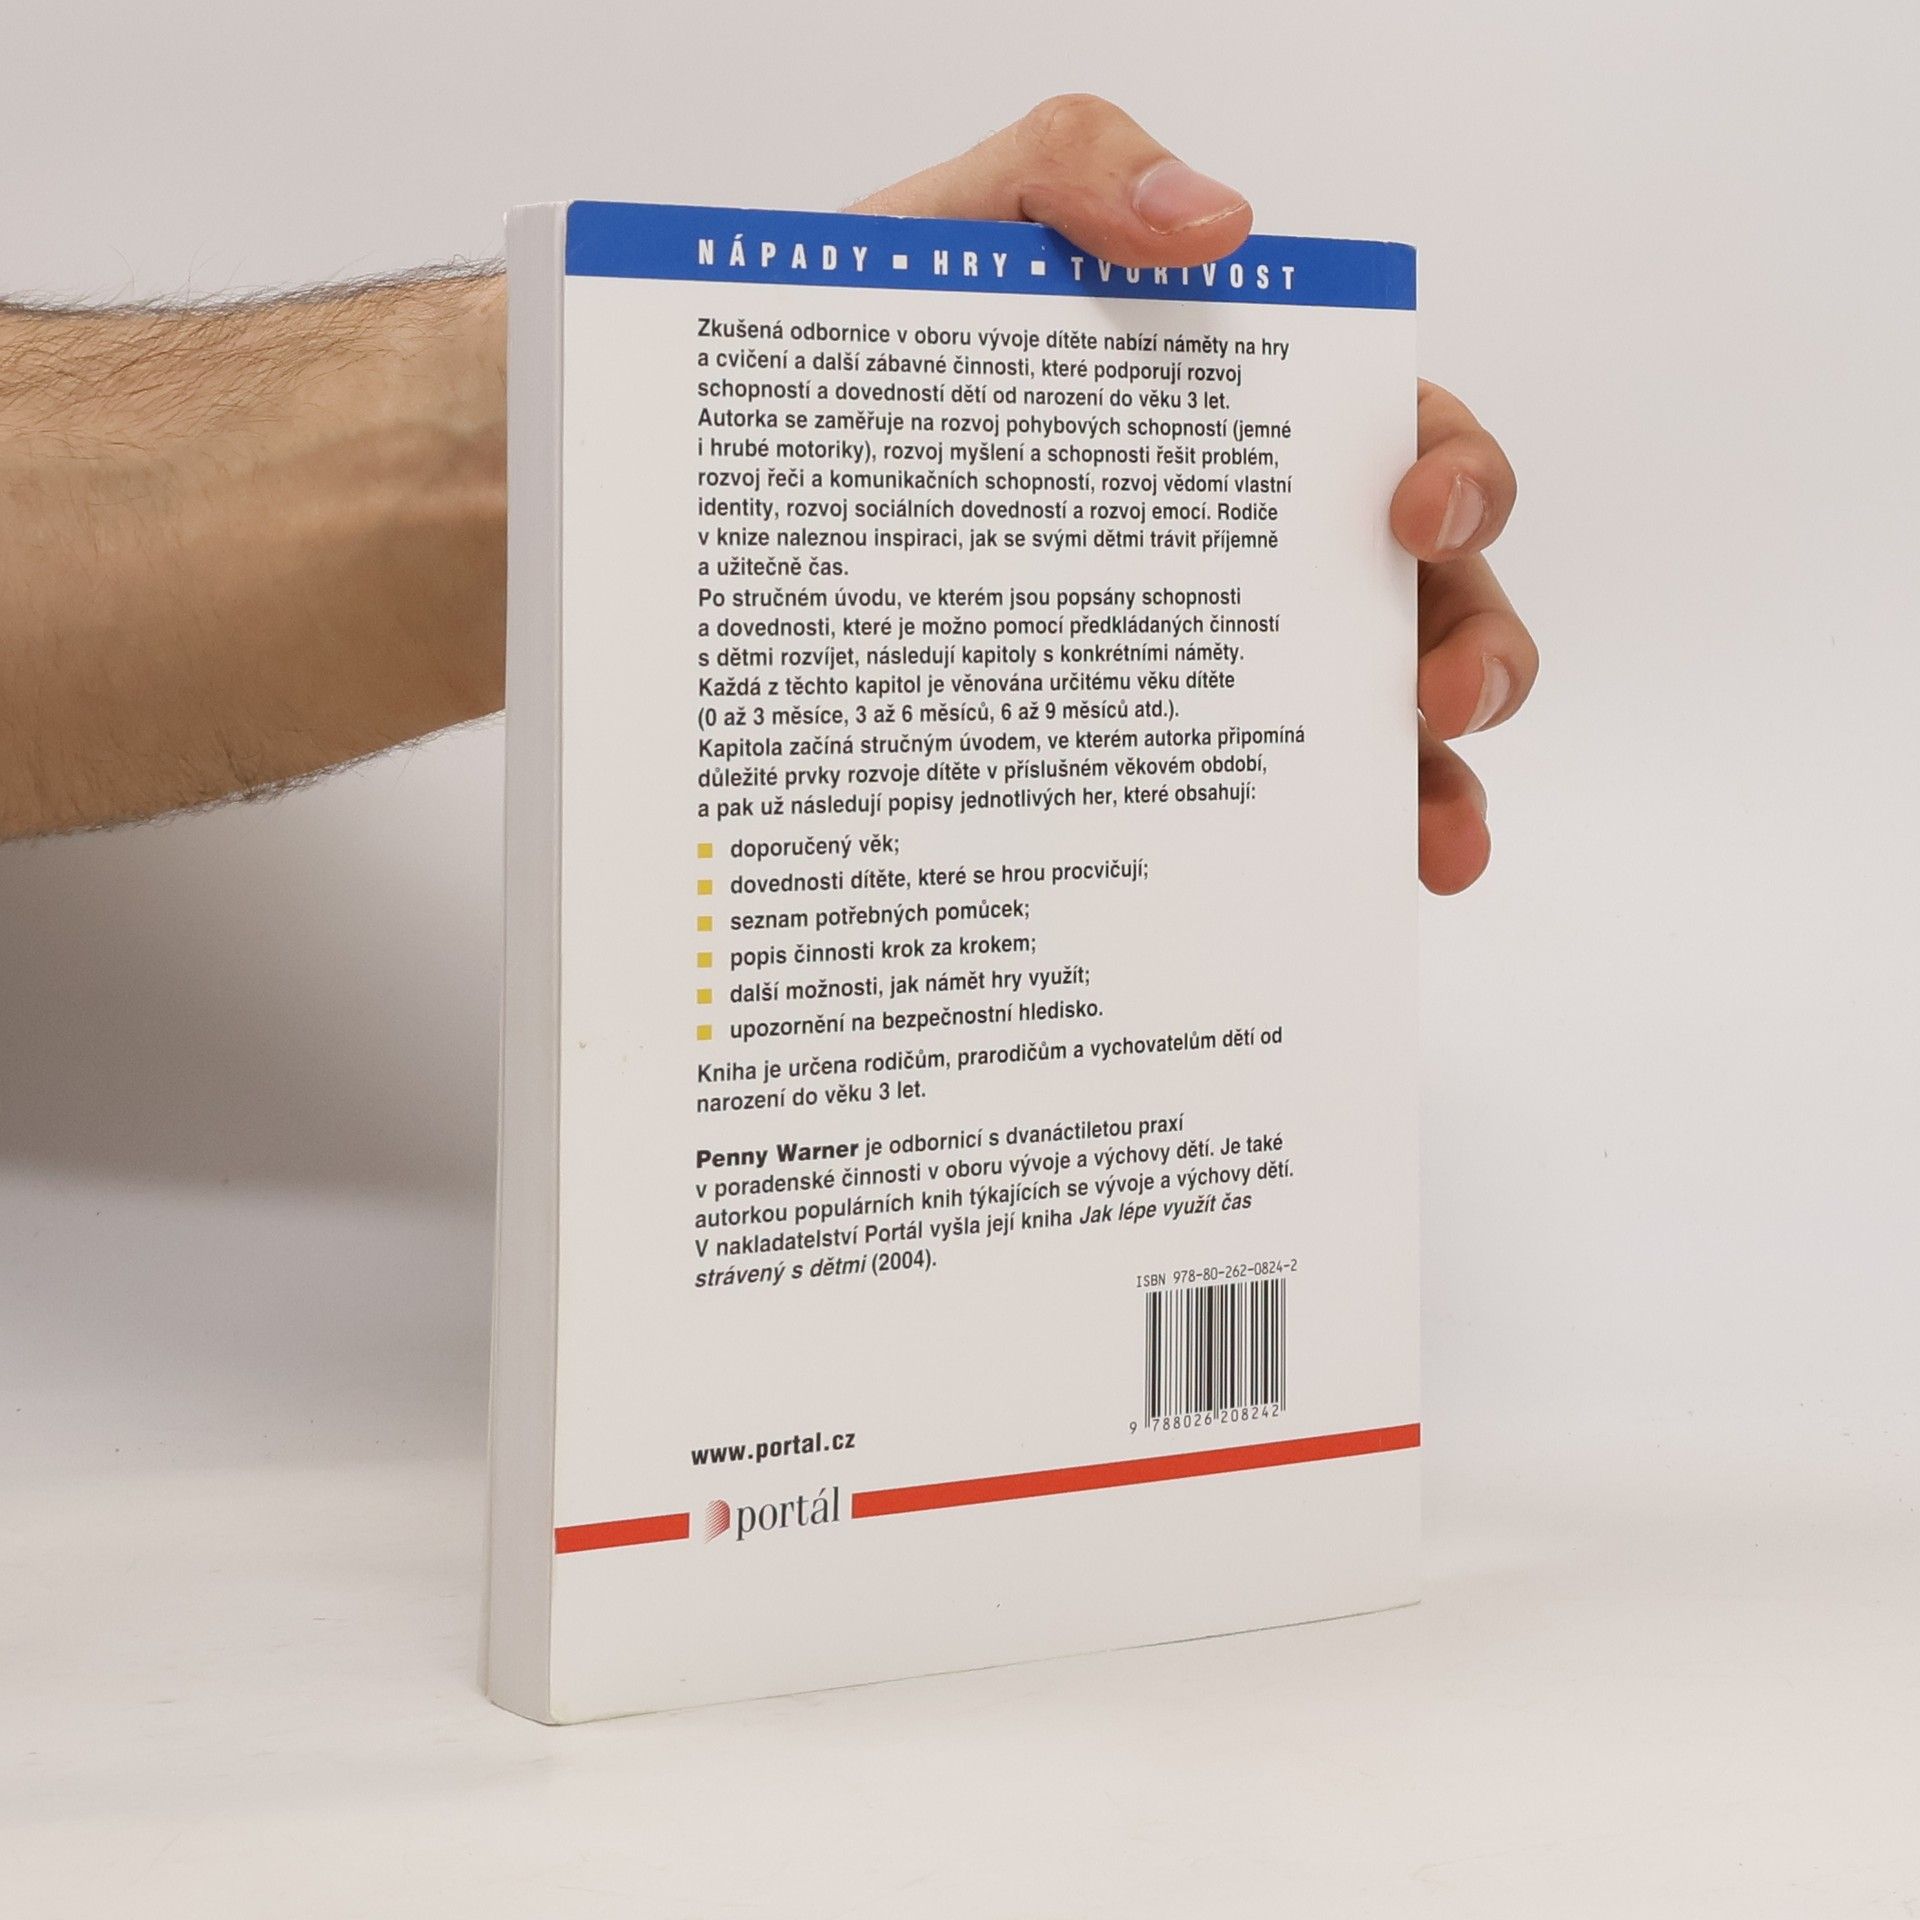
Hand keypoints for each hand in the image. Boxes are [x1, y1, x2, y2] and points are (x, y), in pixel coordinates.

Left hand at [851, 95, 1534, 893]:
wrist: (751, 506)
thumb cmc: (864, 368)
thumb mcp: (957, 231)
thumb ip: (1078, 169)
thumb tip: (1218, 223)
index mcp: (1243, 428)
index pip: (1410, 439)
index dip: (1458, 475)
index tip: (1411, 519)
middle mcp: (1251, 554)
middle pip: (1434, 600)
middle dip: (1474, 648)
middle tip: (1430, 698)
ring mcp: (1203, 666)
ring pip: (1378, 730)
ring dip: (1438, 784)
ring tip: (1433, 840)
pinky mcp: (1140, 759)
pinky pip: (1264, 818)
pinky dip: (1328, 858)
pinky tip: (1337, 899)